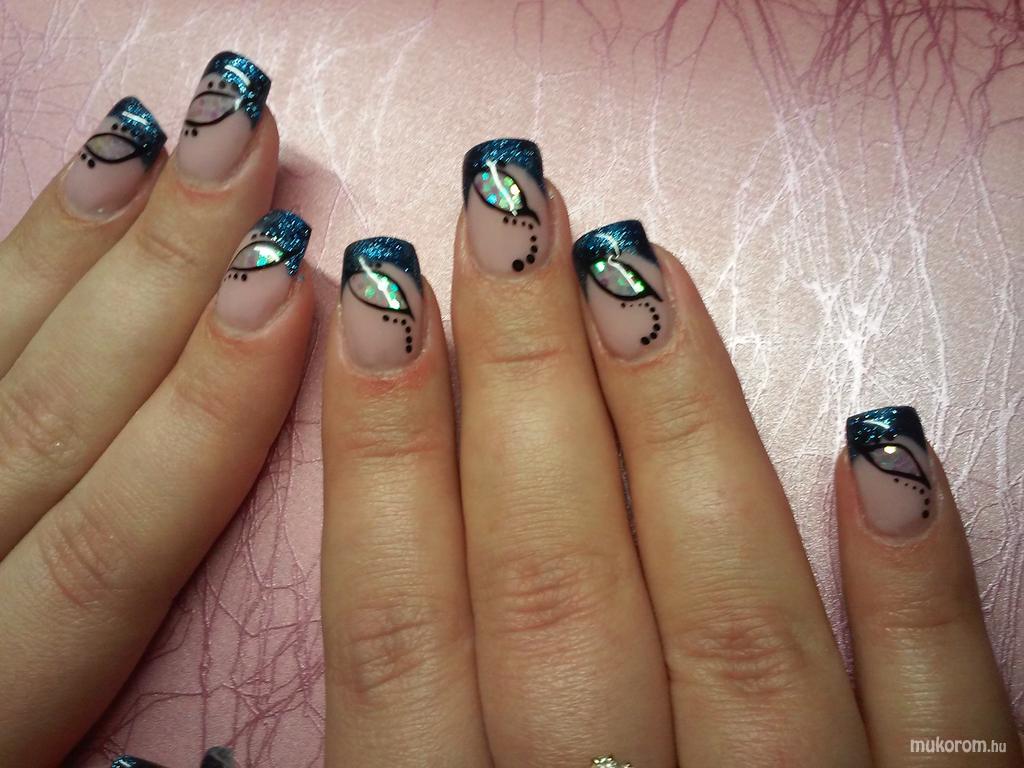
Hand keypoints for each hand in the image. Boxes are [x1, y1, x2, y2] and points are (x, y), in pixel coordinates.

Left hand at [0, 54, 313, 763]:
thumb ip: (96, 744)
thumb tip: (191, 750)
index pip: (112, 548)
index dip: (208, 418)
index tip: (297, 297)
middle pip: (50, 415)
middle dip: (160, 276)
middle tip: (243, 149)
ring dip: (81, 243)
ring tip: (164, 141)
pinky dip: (5, 266)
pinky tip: (72, 201)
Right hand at [320, 139, 1020, 765]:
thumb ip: (397, 756)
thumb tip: (327, 606)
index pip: (400, 638)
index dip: (380, 459)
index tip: (378, 297)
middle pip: (554, 596)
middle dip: (521, 386)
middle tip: (508, 220)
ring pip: (732, 629)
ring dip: (683, 434)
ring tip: (641, 275)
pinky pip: (939, 728)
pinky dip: (918, 594)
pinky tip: (882, 447)